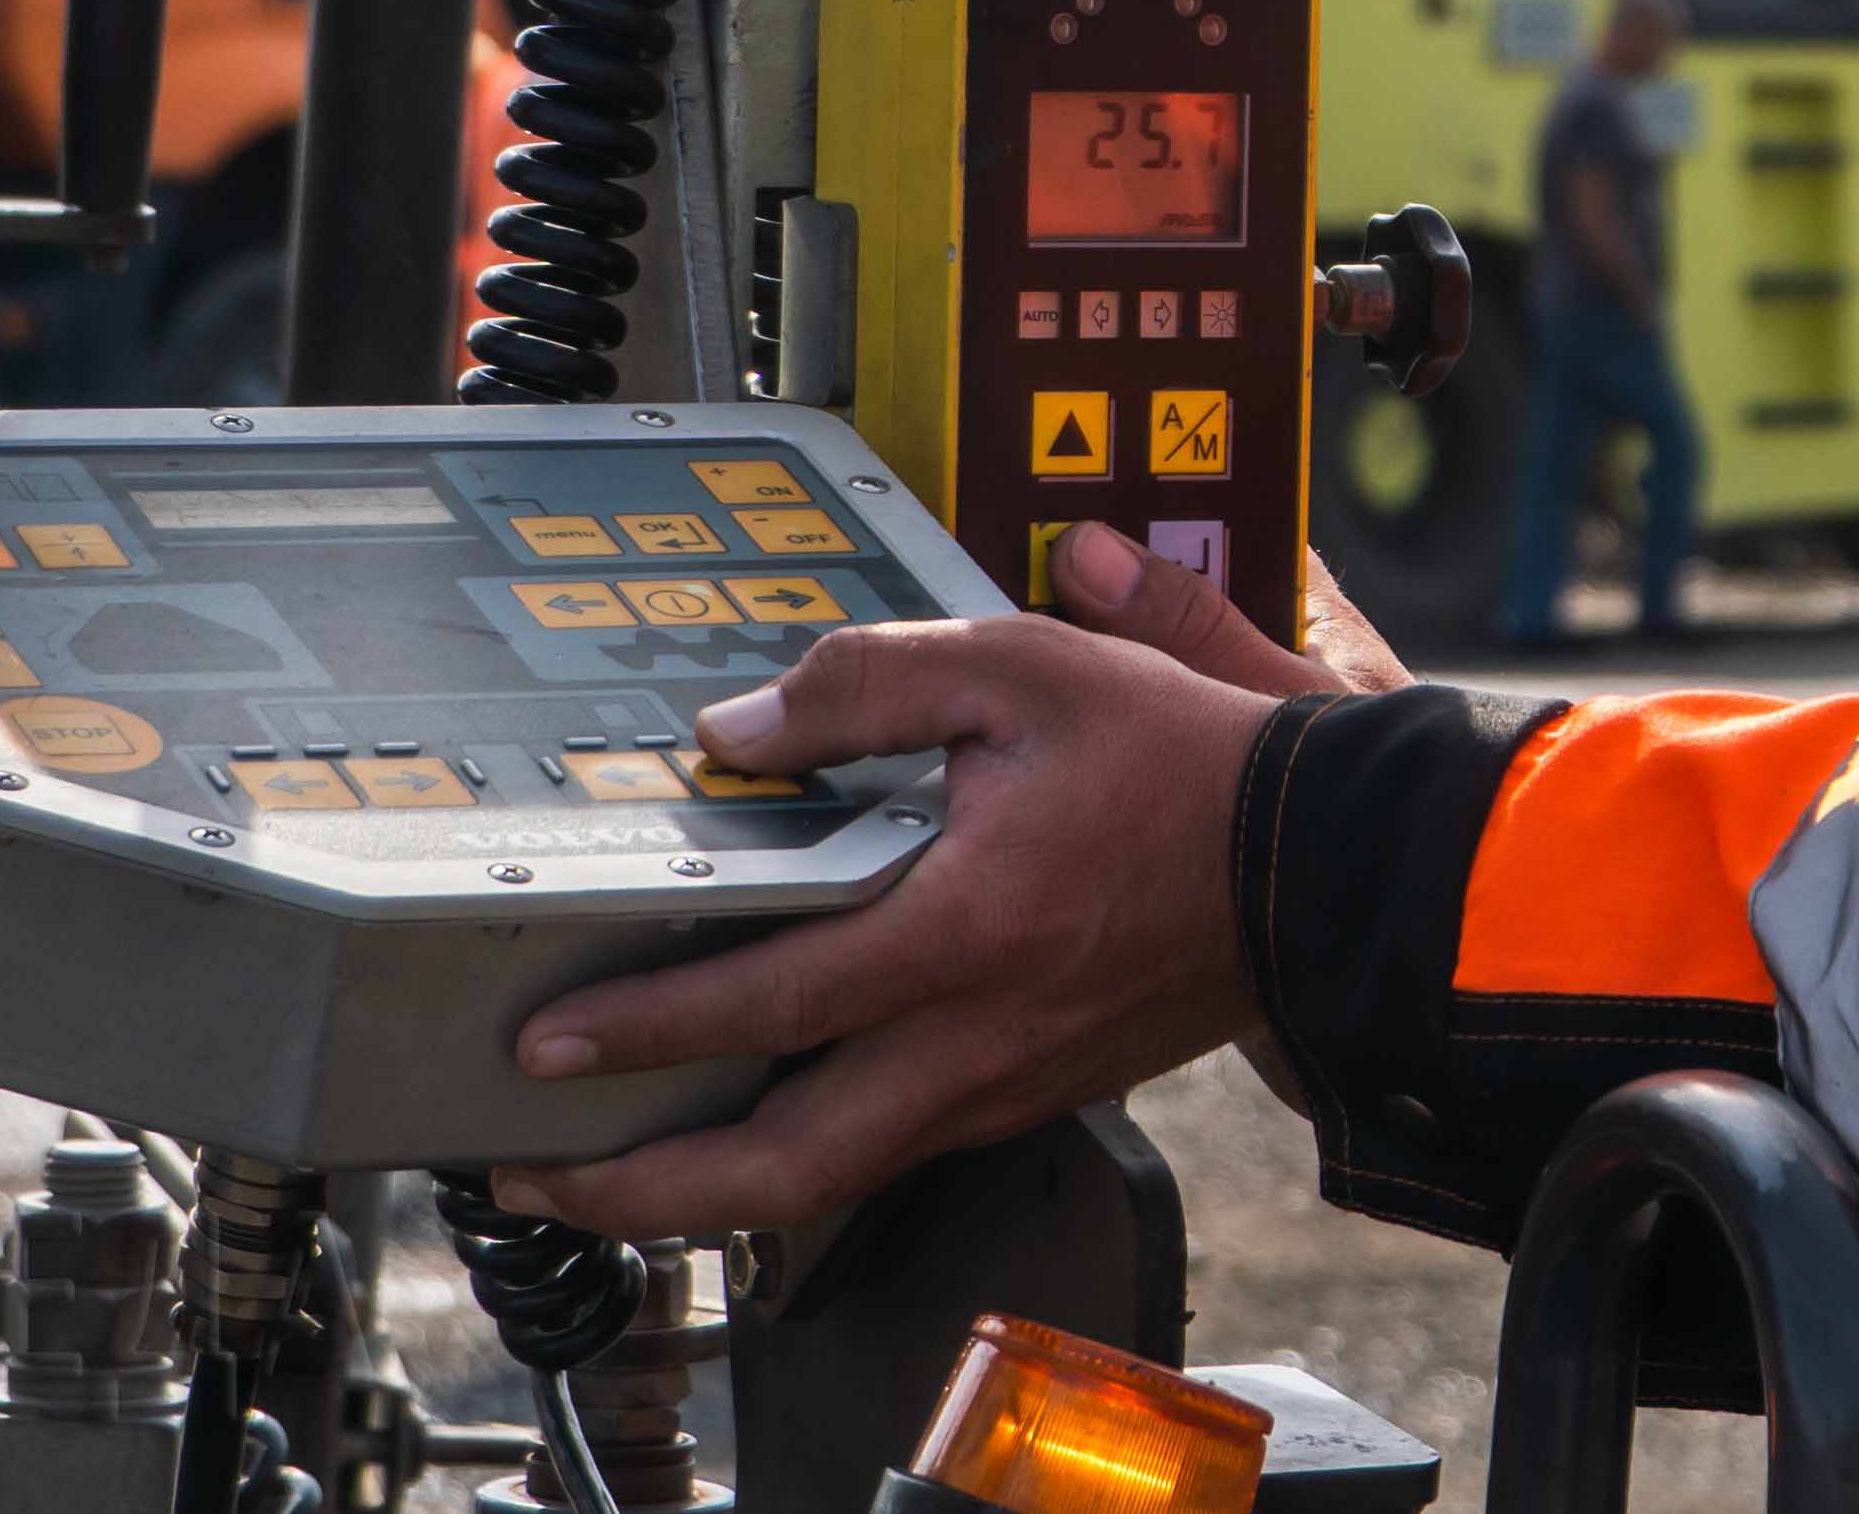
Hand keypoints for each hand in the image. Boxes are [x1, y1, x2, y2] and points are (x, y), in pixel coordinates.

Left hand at [483, 530, 1407, 1237]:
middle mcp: (974, 1036)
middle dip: (645, 1192)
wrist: (1316, 856)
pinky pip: (894, 1150)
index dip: (647, 1027)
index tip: (550, 1039)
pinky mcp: (1030, 1090)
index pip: (774, 1000)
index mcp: (964, 930)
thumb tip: (739, 731)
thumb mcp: (1024, 667)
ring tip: (623, 1172)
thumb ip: (869, 682)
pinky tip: (764, 1121)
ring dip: (712, 1192)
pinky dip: (804, 1158)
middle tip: (542, 1177)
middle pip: (785, 1169)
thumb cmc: (1183, 763)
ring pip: (834, 1182)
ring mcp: (1003, 1081)